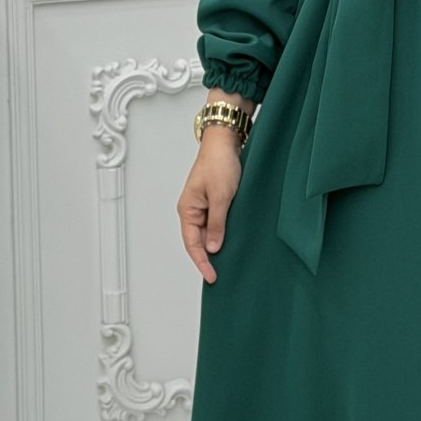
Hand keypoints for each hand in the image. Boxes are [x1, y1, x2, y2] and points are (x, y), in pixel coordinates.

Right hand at [177, 129, 242, 282]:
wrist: (225, 143)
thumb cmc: (219, 164)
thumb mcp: (221, 197)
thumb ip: (217, 224)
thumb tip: (214, 248)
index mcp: (188, 210)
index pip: (192, 244)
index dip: (202, 263)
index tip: (212, 277)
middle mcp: (192, 210)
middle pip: (199, 242)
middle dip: (209, 258)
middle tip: (223, 274)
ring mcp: (203, 207)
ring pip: (209, 233)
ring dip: (217, 246)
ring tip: (229, 262)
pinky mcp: (214, 202)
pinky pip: (216, 224)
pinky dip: (223, 234)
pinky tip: (232, 241)